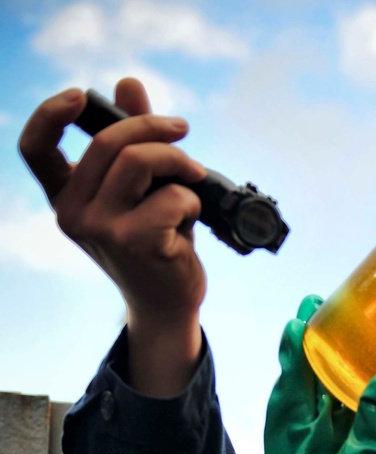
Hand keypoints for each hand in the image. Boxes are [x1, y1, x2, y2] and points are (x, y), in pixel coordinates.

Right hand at [19, 77, 206, 391]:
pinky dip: (191, 199)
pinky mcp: (136, 243)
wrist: (167, 303)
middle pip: (107, 143)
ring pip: (139, 162)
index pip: (35, 148)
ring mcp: (102, 230)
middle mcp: (74, 214)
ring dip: (178, 160)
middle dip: (153, 127)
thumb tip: (127, 83)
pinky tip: (191, 219)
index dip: (50, 114)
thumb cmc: (153, 240)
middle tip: (181, 130)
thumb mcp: (139, 189)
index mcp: (65, 198)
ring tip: (194, 176)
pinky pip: (171, 196)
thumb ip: (131, 138)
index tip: (81, 96)